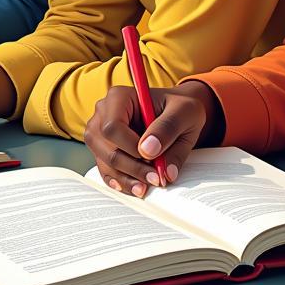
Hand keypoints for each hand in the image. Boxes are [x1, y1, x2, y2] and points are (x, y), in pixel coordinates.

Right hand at [85, 81, 221, 196]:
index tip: (153, 159)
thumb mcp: (184, 112)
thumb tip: (149, 152)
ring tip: (150, 185)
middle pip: (105, 147)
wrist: (179, 113)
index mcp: (119, 97)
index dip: (130, 147)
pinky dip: (122, 182)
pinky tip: (137, 187)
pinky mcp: (106, 150)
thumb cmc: (180, 107)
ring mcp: (101, 133)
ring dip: (127, 178)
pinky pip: (107, 171)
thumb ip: (168, 128)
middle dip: (131, 167)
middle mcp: (104, 113)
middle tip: (157, 178)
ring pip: (105, 162)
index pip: (112, 127)